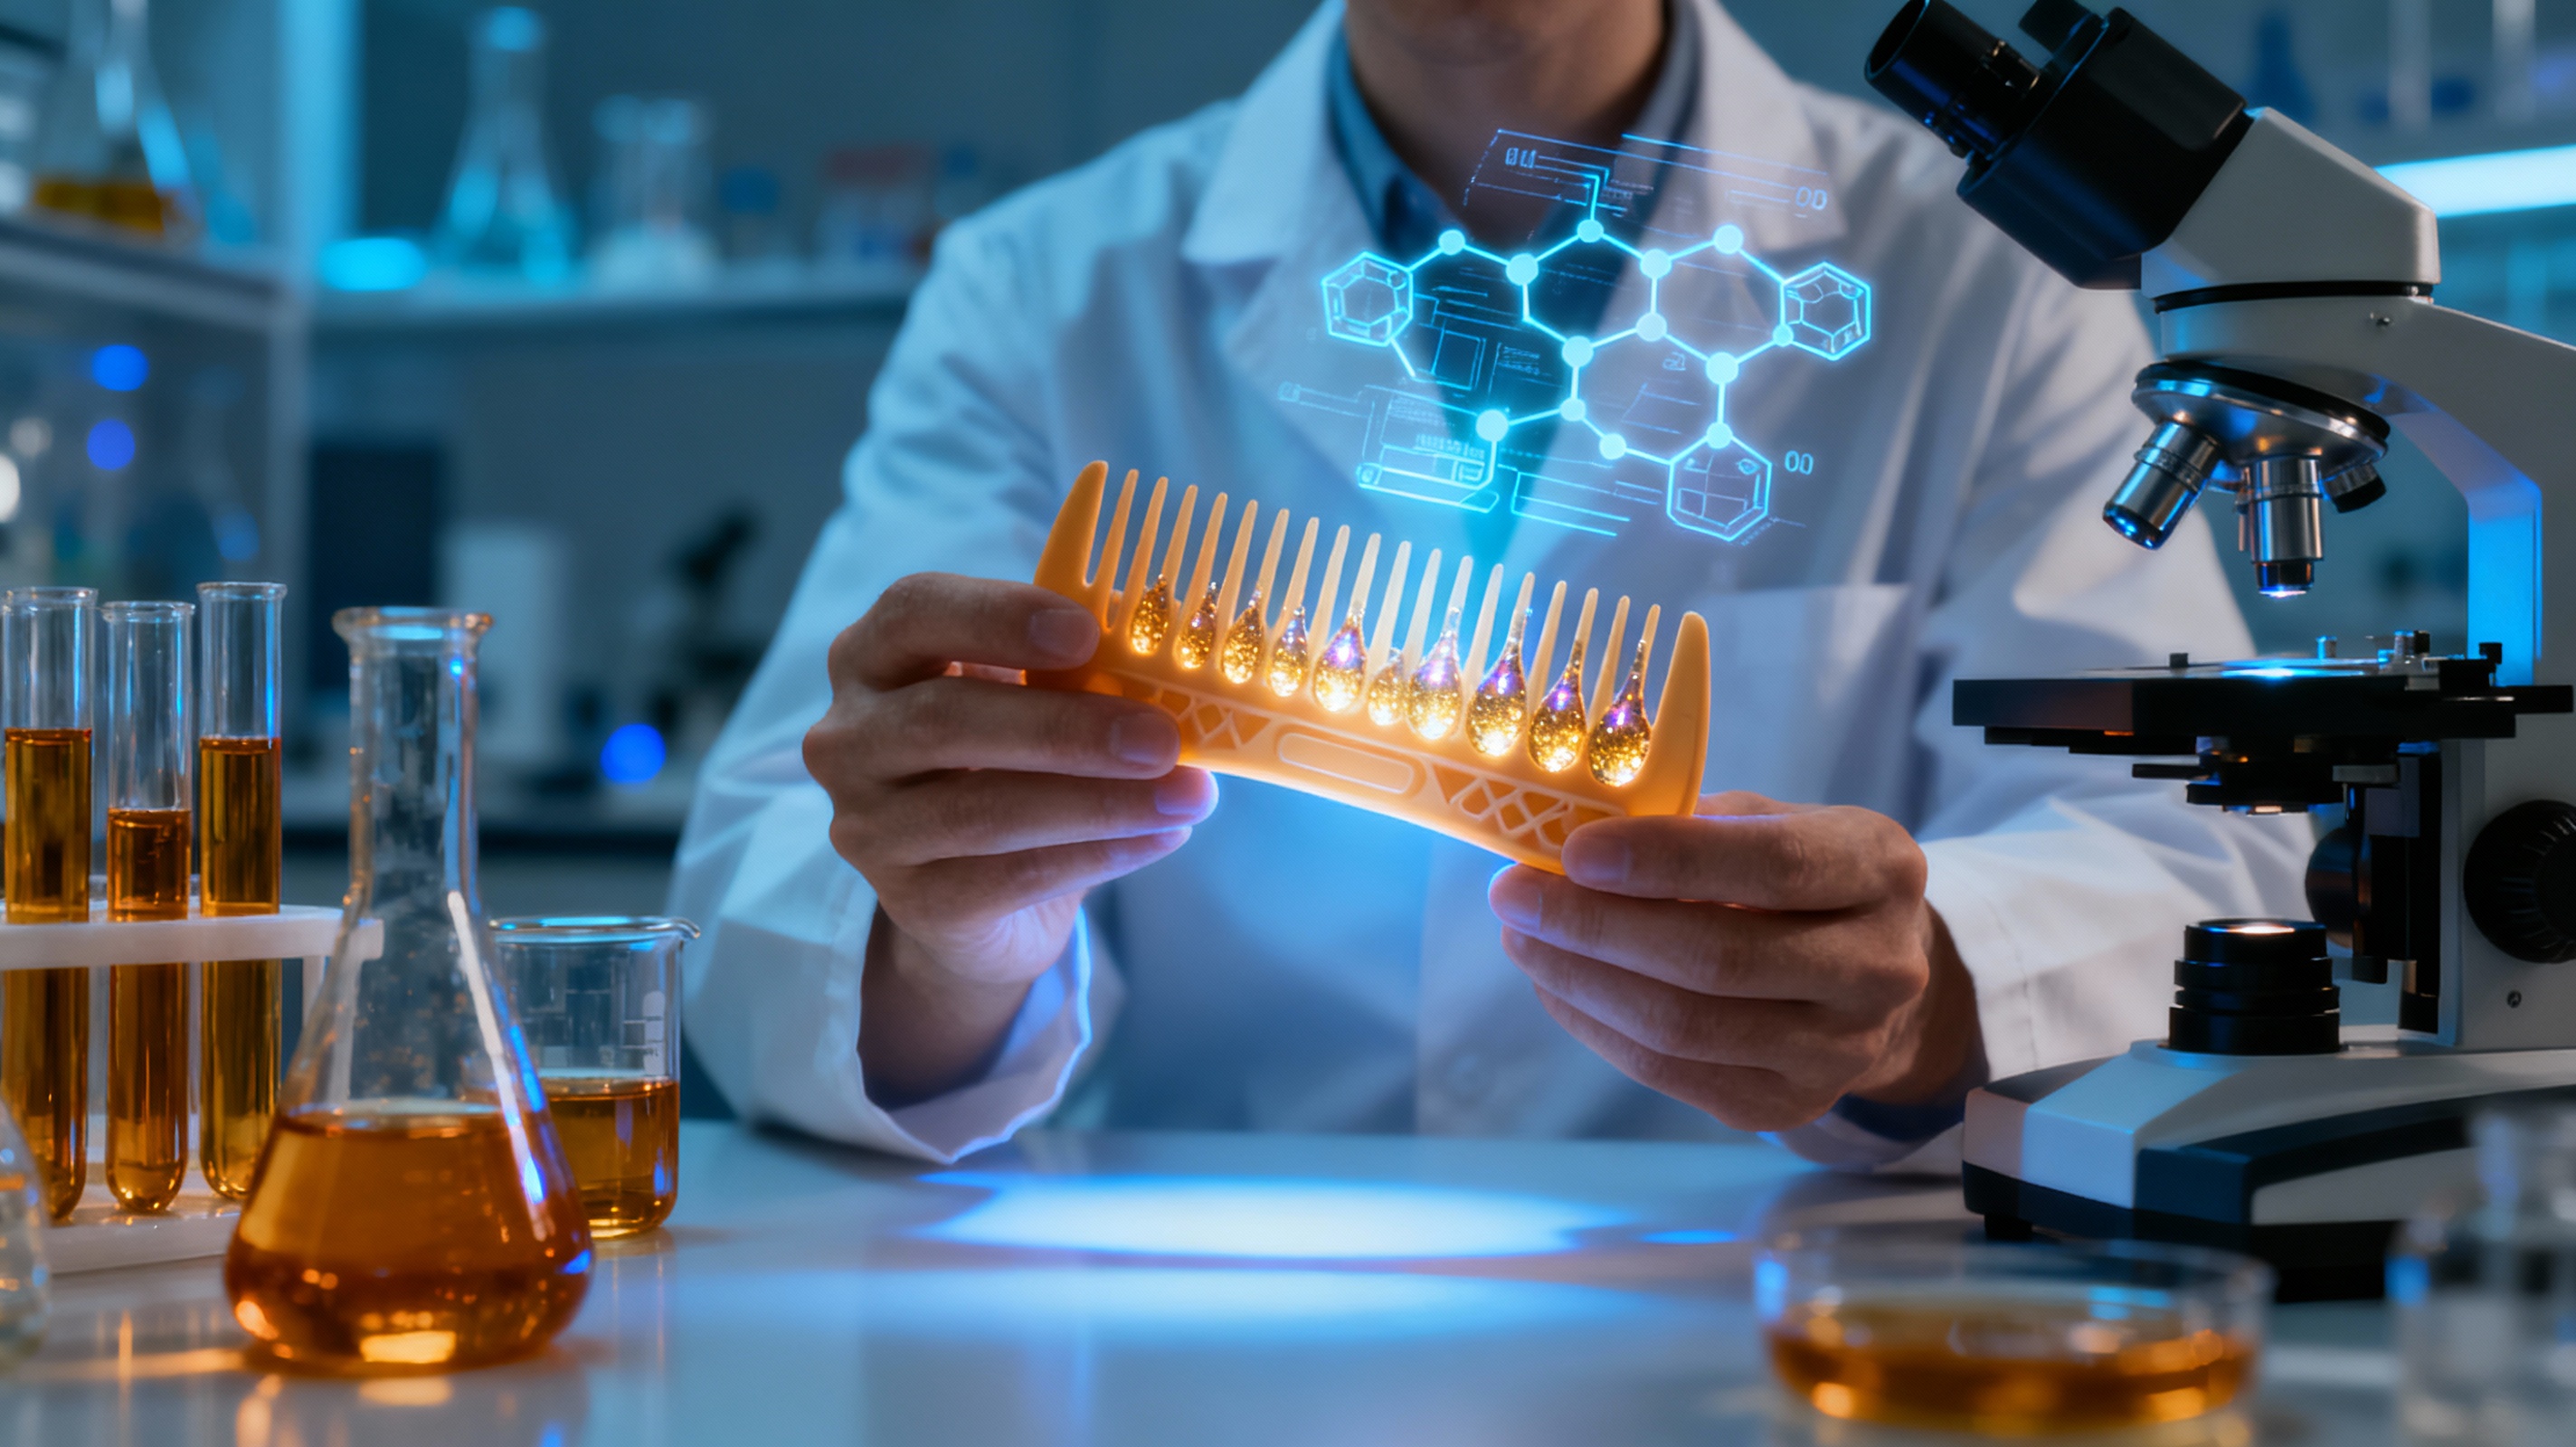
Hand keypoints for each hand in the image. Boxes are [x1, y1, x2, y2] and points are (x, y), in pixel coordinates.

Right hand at [804, 572, 1216, 1101]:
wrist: (974, 900)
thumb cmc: (1006, 766)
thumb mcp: (1030, 701)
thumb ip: (1073, 673)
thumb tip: (1168, 657)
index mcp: (875, 657)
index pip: (913, 611)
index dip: (997, 616)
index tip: (1085, 632)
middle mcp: (850, 738)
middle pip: (944, 719)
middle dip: (1065, 727)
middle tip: (1160, 737)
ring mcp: (868, 825)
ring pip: (980, 810)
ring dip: (1097, 801)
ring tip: (1185, 795)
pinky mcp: (910, 901)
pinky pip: (1008, 877)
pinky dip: (1096, 854)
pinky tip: (1160, 837)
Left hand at [1487, 791, 1975, 1132]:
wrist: (1873, 976)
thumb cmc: (1799, 879)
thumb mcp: (1771, 823)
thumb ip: (1689, 824)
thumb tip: (1567, 838)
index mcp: (1878, 870)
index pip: (1772, 867)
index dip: (1665, 861)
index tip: (1574, 851)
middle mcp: (1877, 967)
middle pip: (1718, 959)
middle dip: (1596, 928)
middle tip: (1514, 897)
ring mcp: (1839, 1049)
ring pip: (1684, 1027)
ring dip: (1581, 982)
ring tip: (1522, 939)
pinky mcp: (1790, 1104)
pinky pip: (1669, 1073)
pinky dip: (1596, 1026)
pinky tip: (1557, 985)